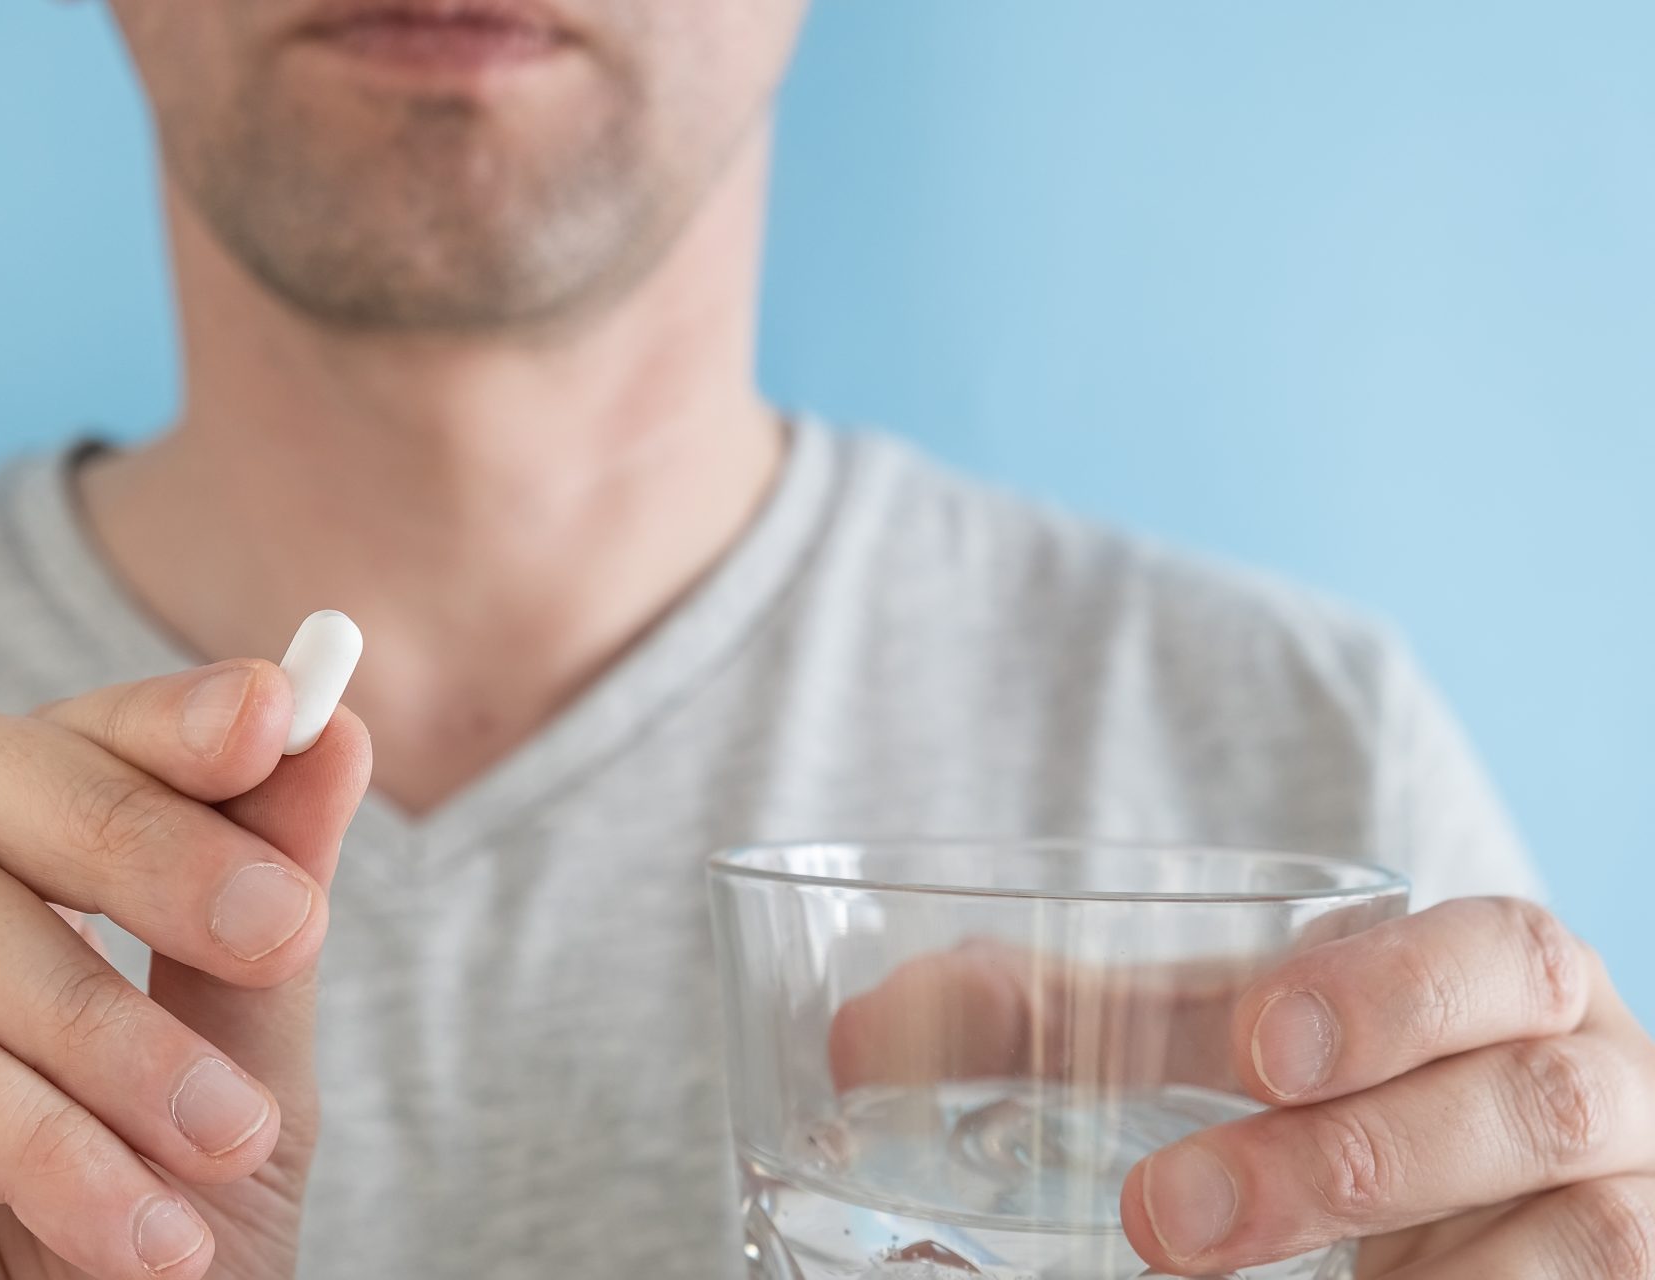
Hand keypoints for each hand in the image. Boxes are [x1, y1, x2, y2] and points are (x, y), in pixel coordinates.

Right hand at [0, 662, 371, 1279]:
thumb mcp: (237, 1081)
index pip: (28, 740)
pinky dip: (37, 1135)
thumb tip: (337, 732)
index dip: (150, 714)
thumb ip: (264, 921)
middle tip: (287, 928)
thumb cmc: (131, 1259)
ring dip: (97, 1013)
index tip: (279, 713)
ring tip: (222, 1139)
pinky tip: (143, 1231)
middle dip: (135, 830)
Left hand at [1120, 897, 1654, 1277]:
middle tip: (1165, 1215)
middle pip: (1537, 1105)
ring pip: (1590, 1241)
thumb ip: (1071, 1016)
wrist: (1459, 1223)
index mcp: (1513, 985)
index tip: (1256, 1047)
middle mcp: (1601, 1090)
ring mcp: (1630, 1215)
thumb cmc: (1329, 1096)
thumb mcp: (1221, 1044)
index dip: (1393, 992)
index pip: (1502, 952)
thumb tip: (872, 1026)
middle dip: (1348, 1161)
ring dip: (1406, 1266)